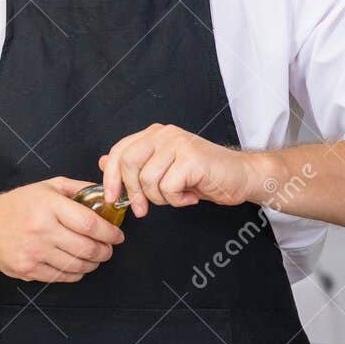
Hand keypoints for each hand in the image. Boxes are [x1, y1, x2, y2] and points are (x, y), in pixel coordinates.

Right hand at [0, 177, 124, 282]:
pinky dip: (76, 273)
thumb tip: (106, 194)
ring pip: (77, 265)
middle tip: (108, 248)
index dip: (109, 232)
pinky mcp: (28, 270)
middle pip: (86, 248)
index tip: (117, 235)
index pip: (89, 223)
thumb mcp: (47, 187)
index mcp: (48, 206)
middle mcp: (41, 230)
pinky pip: (62, 277)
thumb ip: (78, 189)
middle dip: (105, 251)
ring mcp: (34, 252)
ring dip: (93, 263)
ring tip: (95, 257)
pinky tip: (78, 265)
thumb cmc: (19, 205)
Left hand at [99, 124, 261, 217]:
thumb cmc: (204, 175)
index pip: (119, 151)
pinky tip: (191, 196)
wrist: (241, 176)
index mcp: (154, 134)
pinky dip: (177, 200)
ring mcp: (179, 144)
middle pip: (128, 164)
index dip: (111, 177)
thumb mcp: (165, 169)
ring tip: (179, 195)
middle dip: (132, 193)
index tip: (112, 199)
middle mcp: (164, 134)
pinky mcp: (191, 159)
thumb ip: (136, 164)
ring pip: (148, 180)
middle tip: (143, 209)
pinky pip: (168, 188)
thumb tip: (103, 162)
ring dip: (162, 199)